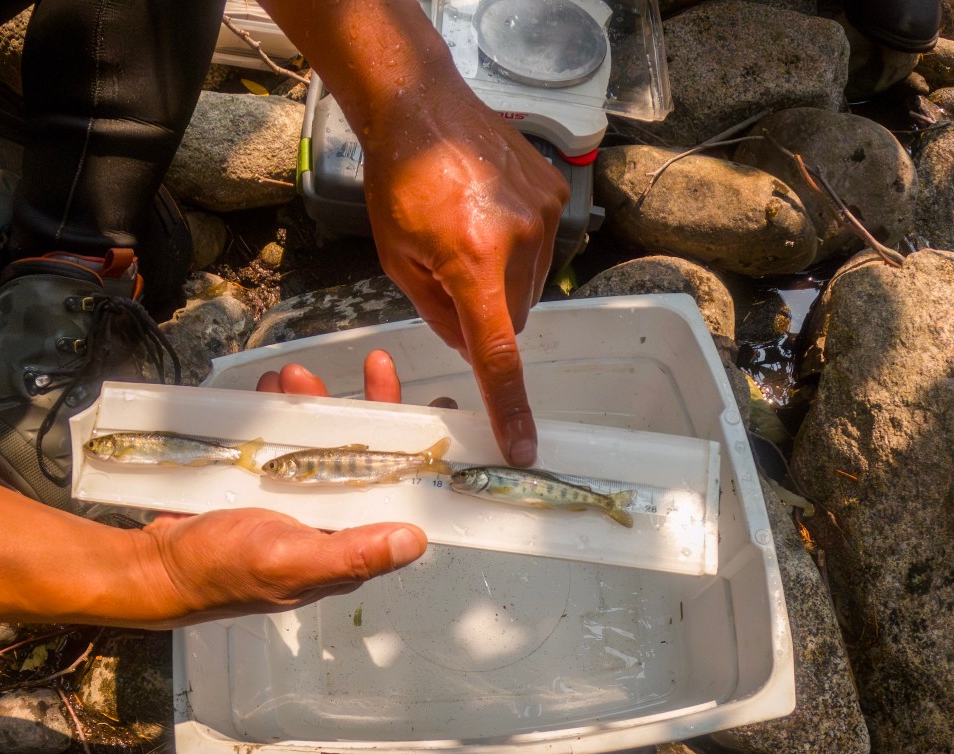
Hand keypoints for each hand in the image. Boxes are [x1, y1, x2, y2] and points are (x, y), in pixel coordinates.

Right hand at [112, 350, 429, 627]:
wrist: (156, 566)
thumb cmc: (222, 575)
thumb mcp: (289, 563)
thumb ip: (351, 555)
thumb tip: (414, 540)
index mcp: (349, 544)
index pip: (402, 496)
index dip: (424, 456)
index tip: (441, 413)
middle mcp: (331, 519)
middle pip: (370, 456)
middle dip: (371, 410)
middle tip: (373, 367)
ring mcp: (297, 497)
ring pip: (325, 440)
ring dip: (317, 404)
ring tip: (294, 379)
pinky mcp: (265, 481)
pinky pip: (284, 437)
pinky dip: (280, 411)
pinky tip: (270, 391)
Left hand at [361, 91, 567, 466]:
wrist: (424, 109)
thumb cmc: (399, 184)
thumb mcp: (399, 262)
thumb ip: (439, 315)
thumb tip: (472, 350)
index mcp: (472, 263)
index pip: (498, 352)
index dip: (510, 405)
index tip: (522, 445)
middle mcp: (519, 242)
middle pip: (512, 319)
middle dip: (485, 317)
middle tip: (452, 280)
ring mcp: (543, 215)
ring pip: (528, 287)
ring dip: (501, 282)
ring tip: (466, 236)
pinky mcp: (554, 195)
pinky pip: (542, 249)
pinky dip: (516, 248)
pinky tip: (485, 216)